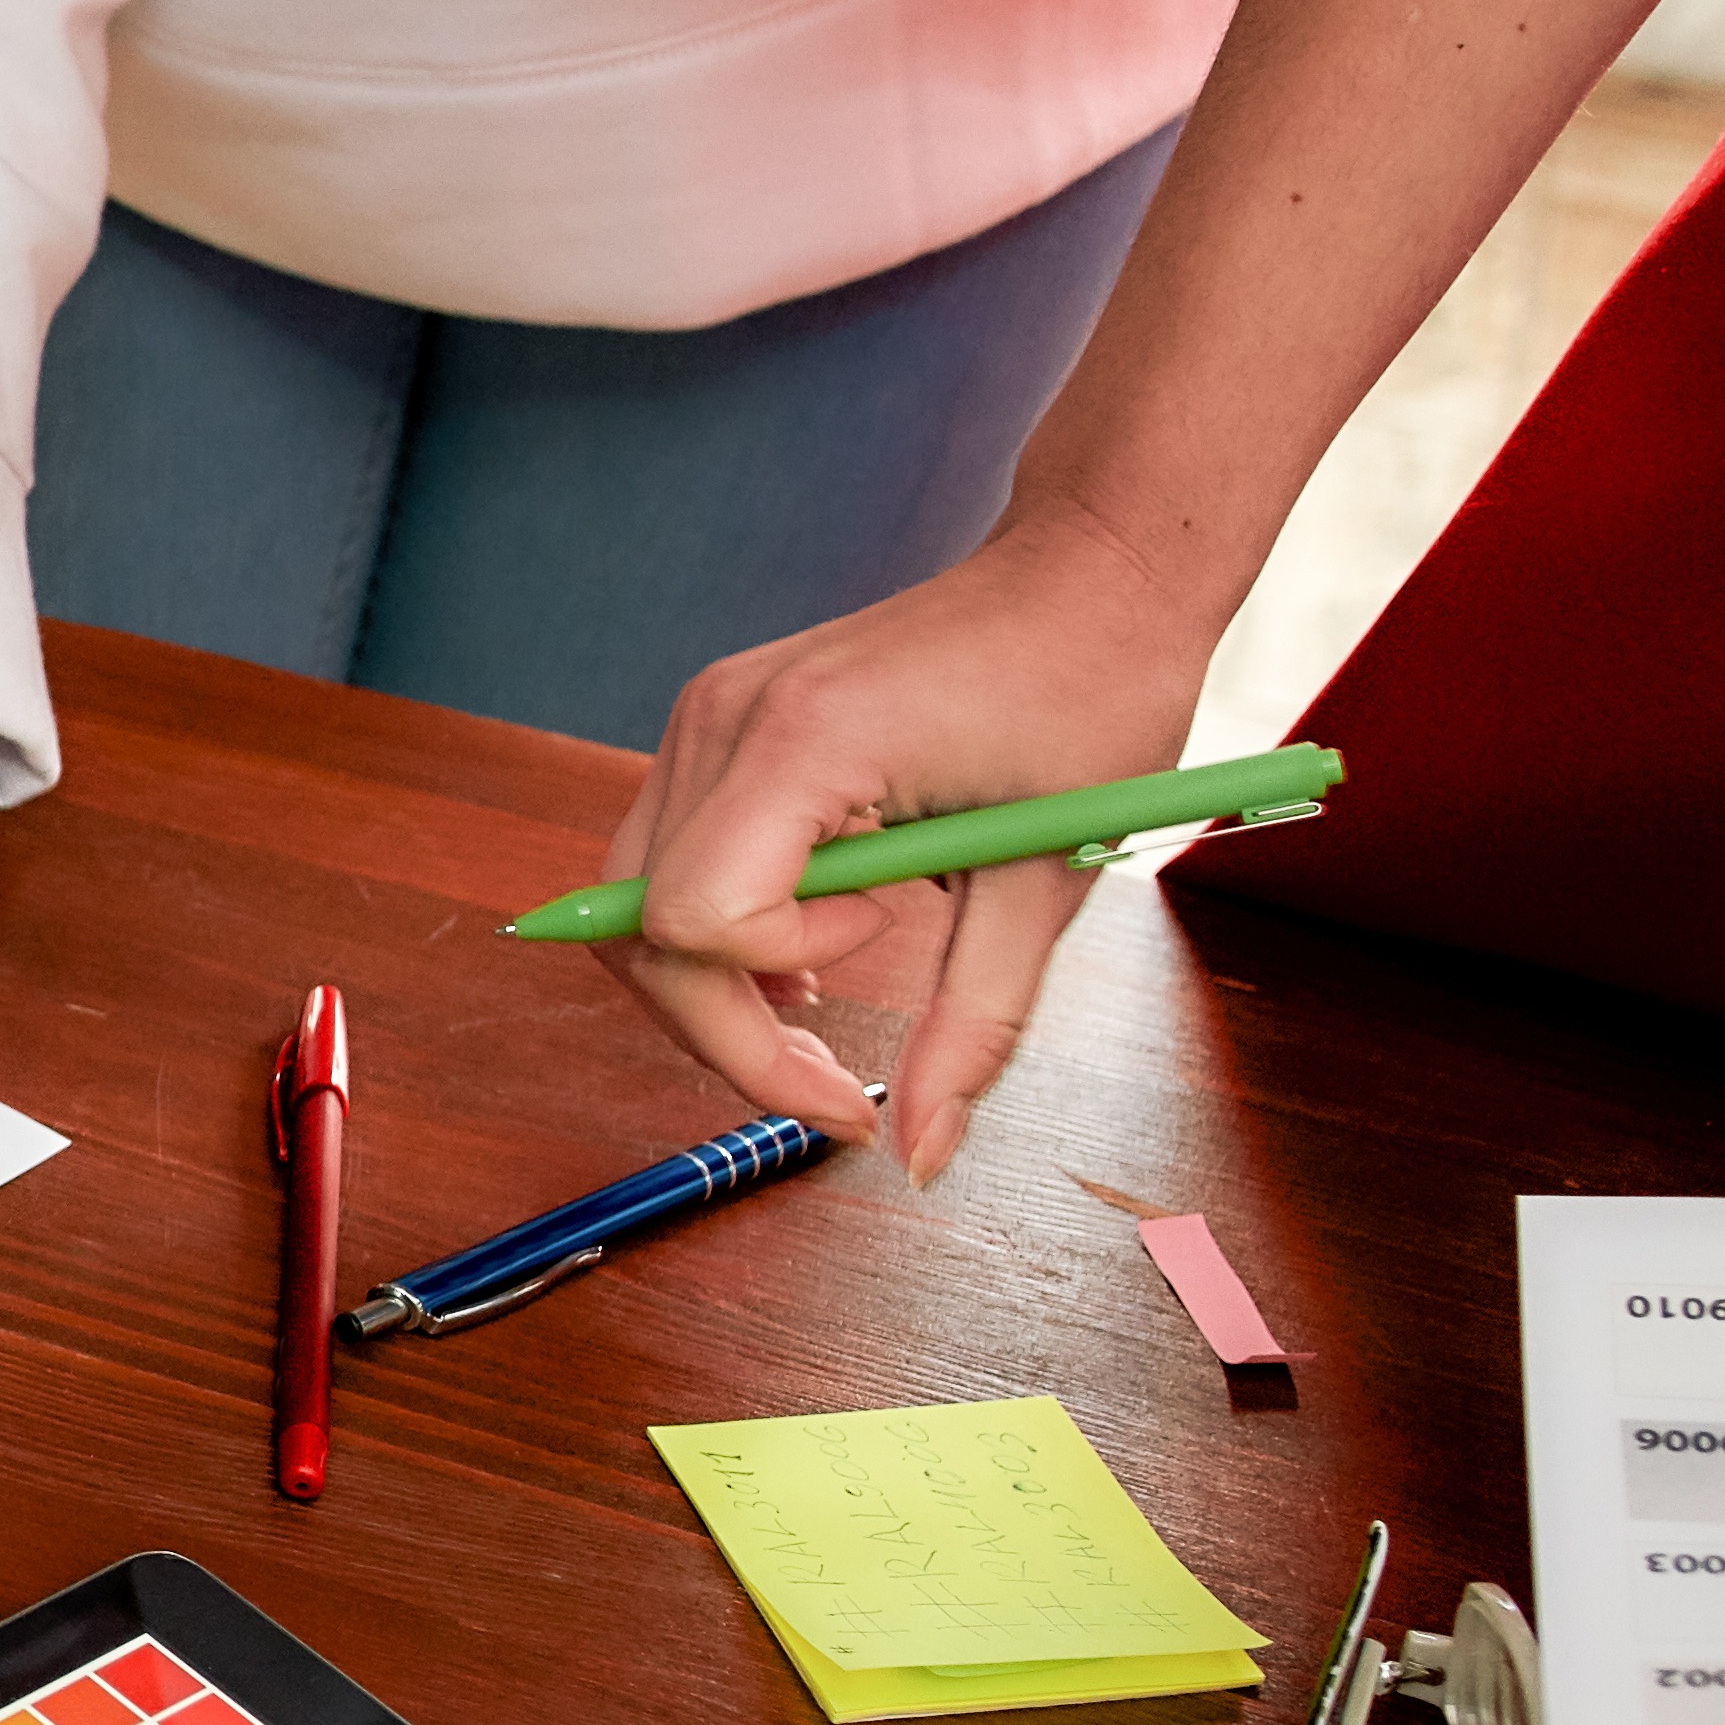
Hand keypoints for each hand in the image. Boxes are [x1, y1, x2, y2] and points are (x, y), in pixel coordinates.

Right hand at [595, 504, 1239, 1181]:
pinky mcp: (720, 724)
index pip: (696, 917)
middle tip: (832, 1088)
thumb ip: (975, 1024)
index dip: (768, 995)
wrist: (1092, 567)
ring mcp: (707, 715)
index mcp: (802, 741)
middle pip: (635, 925)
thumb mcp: (1048, 876)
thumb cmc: (1093, 690)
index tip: (874, 982)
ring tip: (825, 1010)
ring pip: (631, 899)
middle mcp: (722, 719)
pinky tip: (816, 944)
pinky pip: (667, 855)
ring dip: (714, 982)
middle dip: (719, 1029)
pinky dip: (721, 926)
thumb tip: (921, 1157)